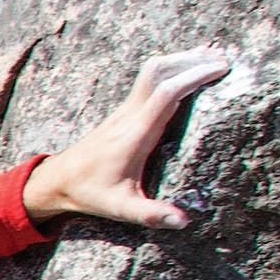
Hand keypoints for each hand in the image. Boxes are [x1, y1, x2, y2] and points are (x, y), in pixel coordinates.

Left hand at [22, 47, 233, 229]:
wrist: (56, 180)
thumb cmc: (89, 193)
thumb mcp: (120, 208)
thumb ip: (150, 214)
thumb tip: (183, 222)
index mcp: (134, 134)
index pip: (166, 93)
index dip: (194, 76)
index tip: (220, 68)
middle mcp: (128, 116)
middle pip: (159, 71)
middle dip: (191, 60)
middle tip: (224, 57)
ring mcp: (124, 111)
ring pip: (152, 73)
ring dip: (181, 61)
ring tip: (213, 57)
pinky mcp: (123, 113)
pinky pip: (148, 82)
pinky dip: (171, 71)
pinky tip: (188, 72)